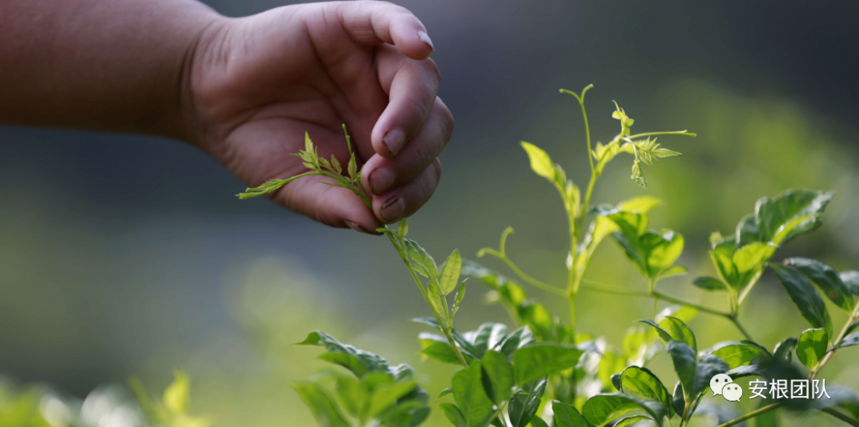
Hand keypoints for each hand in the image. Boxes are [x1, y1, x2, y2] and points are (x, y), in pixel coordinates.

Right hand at [186, 1, 452, 233]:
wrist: (207, 101)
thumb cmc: (257, 145)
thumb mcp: (297, 187)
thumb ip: (335, 206)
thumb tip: (376, 226)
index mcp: (385, 143)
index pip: (427, 166)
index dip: (416, 189)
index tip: (382, 208)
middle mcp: (387, 101)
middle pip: (435, 122)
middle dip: (415, 157)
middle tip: (374, 179)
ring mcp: (371, 61)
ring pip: (422, 77)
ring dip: (412, 114)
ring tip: (383, 144)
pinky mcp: (348, 25)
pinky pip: (388, 19)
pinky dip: (408, 28)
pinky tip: (418, 47)